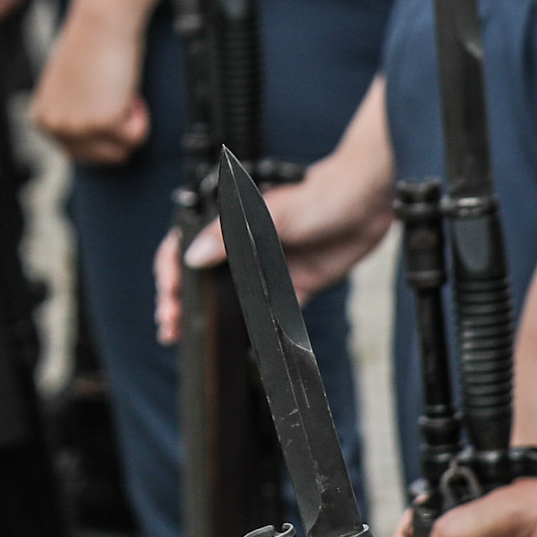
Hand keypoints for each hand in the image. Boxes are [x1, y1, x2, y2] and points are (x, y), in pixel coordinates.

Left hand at [30, 3, 147, 165]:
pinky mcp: (103, 121)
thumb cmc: (89, 46)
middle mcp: (55, 126)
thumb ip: (73, 117)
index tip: (101, 99)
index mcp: (43, 119)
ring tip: (119, 91)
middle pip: (100, 157)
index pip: (79, 152)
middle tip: (114, 96)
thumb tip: (89, 144)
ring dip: (129, 124)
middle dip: (117, 133)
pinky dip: (140, 117)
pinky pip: (136, 137)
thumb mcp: (68, 90)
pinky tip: (128, 91)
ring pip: (120, 151)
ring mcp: (77, 126)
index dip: (100, 129)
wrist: (101, 21)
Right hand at [156, 140, 397, 339]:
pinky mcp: (291, 287)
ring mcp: (266, 268)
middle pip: (200, 275)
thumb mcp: (271, 212)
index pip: (185, 244)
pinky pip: (268, 313)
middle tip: (169, 323)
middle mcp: (244, 246)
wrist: (368, 204)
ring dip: (209, 316)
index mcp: (231, 221)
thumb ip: (230, 236)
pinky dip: (255, 329)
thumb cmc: (319, 194)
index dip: (170, 269)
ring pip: (228, 297)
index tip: (168, 294)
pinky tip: (242, 343)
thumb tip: (194, 257)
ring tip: (187, 334)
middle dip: (179, 300)